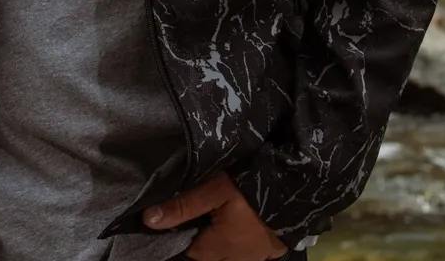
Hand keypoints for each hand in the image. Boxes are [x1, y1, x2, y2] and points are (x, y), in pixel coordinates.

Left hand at [141, 171, 287, 260]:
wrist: (296, 190)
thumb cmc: (252, 189)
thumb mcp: (215, 190)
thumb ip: (183, 206)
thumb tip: (148, 220)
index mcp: (217, 250)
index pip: (186, 251)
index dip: (177, 235)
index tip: (170, 220)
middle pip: (205, 255)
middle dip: (198, 240)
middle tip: (197, 215)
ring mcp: (252, 259)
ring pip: (223, 254)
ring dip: (216, 242)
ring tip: (214, 219)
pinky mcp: (267, 252)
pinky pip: (241, 252)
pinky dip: (233, 243)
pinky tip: (233, 225)